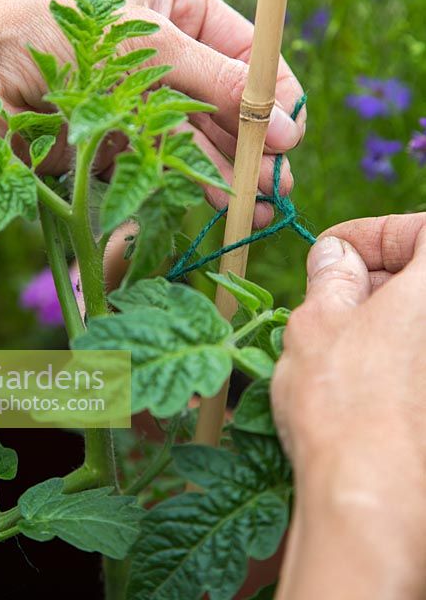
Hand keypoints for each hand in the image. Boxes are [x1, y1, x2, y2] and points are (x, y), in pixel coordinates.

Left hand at [0, 0, 304, 222]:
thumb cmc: (56, 32)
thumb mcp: (149, 43)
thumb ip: (217, 82)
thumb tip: (282, 124)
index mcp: (176, 4)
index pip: (245, 48)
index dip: (273, 91)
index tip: (293, 133)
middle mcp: (165, 50)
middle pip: (227, 99)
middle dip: (255, 141)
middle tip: (281, 181)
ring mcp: (143, 97)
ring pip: (202, 135)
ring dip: (233, 169)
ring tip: (262, 203)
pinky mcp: (121, 137)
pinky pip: (171, 160)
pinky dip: (197, 181)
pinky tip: (224, 202)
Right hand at [272, 213, 425, 598]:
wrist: (373, 503)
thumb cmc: (343, 405)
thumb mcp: (317, 321)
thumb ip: (332, 276)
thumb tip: (336, 256)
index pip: (423, 228)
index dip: (374, 232)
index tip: (336, 252)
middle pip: (425, 277)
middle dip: (377, 276)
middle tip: (330, 296)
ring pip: (421, 323)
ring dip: (385, 318)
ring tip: (337, 343)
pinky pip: (422, 361)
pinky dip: (401, 355)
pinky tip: (364, 377)